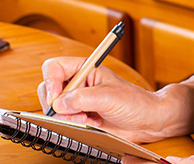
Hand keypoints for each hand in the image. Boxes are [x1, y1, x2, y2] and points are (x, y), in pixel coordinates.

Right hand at [37, 56, 169, 142]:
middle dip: (58, 104)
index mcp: (85, 69)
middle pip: (48, 89)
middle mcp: (78, 83)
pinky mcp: (78, 116)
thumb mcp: (109, 97)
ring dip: (67, 117)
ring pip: (54, 108)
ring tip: (87, 119)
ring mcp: (77, 100)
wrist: (145, 121)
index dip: (51, 81)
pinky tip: (90, 123)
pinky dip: (72, 125)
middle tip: (76, 113)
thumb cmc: (134, 102)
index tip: (57, 98)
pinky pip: (62, 121)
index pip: (54, 67)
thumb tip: (59, 103)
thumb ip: (82, 98)